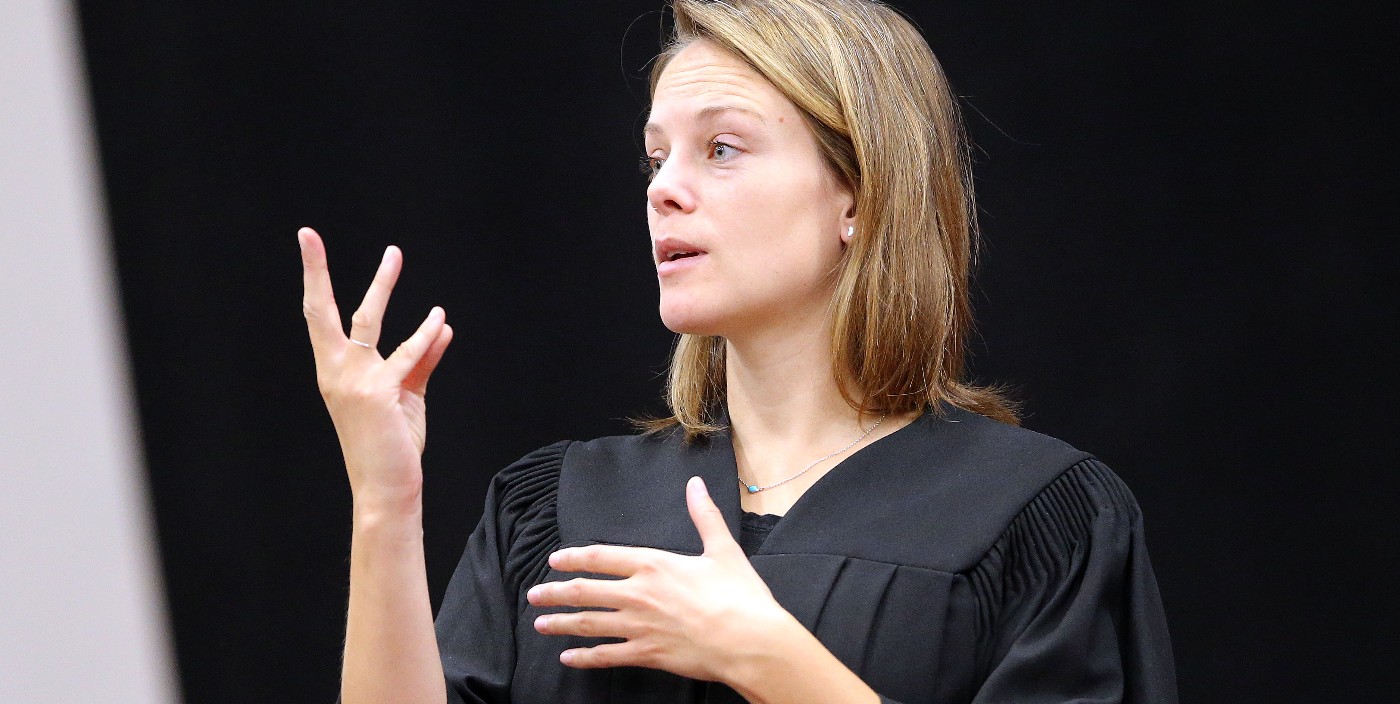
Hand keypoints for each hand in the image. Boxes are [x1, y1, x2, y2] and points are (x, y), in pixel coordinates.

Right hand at [298, 227, 453, 509]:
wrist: (387, 486)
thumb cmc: (393, 443)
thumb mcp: (408, 394)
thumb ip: (422, 359)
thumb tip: (441, 324)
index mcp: (337, 371)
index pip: (322, 318)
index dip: (315, 279)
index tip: (308, 242)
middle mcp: (337, 372)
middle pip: (322, 311)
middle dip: (315, 270)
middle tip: (307, 234)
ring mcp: (355, 381)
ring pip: (366, 320)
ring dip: (382, 285)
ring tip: (392, 254)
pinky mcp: (379, 393)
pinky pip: (407, 355)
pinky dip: (425, 335)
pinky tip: (440, 319)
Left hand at [528, 477, 790, 682]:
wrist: (748, 640)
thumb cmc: (739, 596)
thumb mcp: (722, 548)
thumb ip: (703, 515)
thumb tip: (695, 485)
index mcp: (654, 565)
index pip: (602, 557)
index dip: (575, 558)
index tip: (555, 560)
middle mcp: (639, 594)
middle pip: (585, 591)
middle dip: (555, 592)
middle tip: (534, 594)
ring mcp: (640, 626)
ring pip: (589, 623)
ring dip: (561, 623)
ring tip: (540, 623)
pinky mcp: (647, 654)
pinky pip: (607, 656)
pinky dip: (585, 657)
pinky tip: (568, 657)